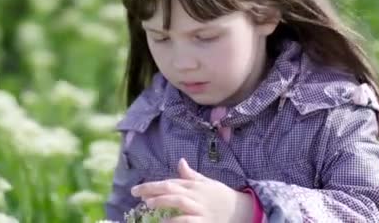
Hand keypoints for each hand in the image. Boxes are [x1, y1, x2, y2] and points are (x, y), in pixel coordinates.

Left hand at [130, 158, 254, 221]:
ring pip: (179, 202)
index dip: (152, 186)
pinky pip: (188, 221)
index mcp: (193, 185)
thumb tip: (180, 161)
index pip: (169, 182)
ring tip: (149, 205)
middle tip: (136, 194)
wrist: (242, 210)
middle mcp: (195, 195)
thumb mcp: (206, 183)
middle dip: (152, 190)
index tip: (137, 190)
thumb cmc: (221, 196)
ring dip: (163, 202)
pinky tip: (166, 222)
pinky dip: (177, 221)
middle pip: (171, 189)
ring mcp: (200, 208)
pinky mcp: (204, 222)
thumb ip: (191, 175)